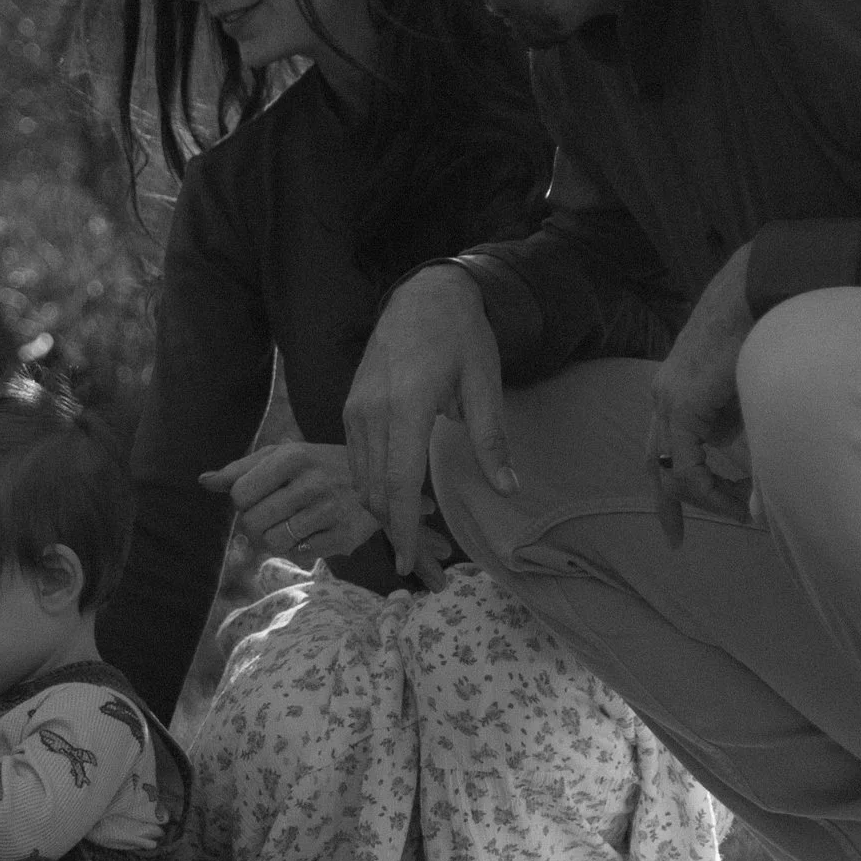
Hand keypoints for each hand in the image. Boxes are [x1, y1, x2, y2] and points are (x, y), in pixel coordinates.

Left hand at [201, 442, 378, 565]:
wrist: (376, 479)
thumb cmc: (316, 466)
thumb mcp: (281, 456)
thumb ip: (241, 469)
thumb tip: (204, 482)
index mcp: (292, 456)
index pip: (239, 494)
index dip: (241, 502)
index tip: (257, 497)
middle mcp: (312, 482)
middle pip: (252, 523)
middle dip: (253, 525)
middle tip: (268, 517)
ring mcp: (330, 511)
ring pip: (273, 543)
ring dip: (273, 540)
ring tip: (286, 527)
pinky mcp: (344, 537)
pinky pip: (300, 555)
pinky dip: (298, 549)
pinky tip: (311, 533)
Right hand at [342, 265, 512, 572]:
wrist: (423, 295)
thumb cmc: (461, 336)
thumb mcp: (484, 384)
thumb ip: (491, 439)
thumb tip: (509, 489)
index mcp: (407, 405)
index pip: (398, 483)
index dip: (402, 530)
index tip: (408, 565)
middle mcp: (373, 410)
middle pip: (374, 488)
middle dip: (393, 530)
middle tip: (418, 564)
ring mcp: (356, 407)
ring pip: (361, 477)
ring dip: (381, 510)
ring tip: (408, 533)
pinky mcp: (351, 405)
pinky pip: (356, 458)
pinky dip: (372, 484)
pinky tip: (393, 495)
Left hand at [648, 243, 757, 545]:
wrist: (759, 294)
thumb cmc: (760, 333)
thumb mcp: (746, 392)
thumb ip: (741, 428)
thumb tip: (752, 474)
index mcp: (674, 390)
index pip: (665, 447)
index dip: (677, 483)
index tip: (699, 511)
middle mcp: (663, 397)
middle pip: (655, 464)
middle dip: (667, 503)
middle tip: (675, 538)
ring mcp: (669, 400)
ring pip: (670, 469)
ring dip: (703, 498)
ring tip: (737, 515)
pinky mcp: (684, 404)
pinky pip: (687, 464)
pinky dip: (711, 487)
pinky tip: (739, 498)